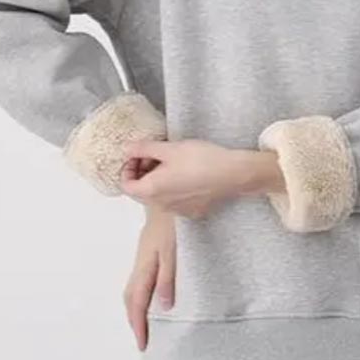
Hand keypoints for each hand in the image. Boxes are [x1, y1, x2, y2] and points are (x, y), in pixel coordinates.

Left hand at [119, 138, 285, 218]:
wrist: (234, 173)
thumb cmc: (203, 160)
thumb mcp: (169, 148)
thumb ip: (144, 148)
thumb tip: (127, 148)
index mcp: (151, 190)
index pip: (125, 185)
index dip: (127, 168)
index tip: (138, 155)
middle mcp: (162, 205)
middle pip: (141, 192)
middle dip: (142, 173)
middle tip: (155, 155)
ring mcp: (178, 210)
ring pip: (158, 196)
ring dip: (157, 180)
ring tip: (172, 162)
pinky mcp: (193, 210)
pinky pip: (174, 200)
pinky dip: (173, 188)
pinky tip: (187, 174)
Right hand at [123, 205, 175, 350]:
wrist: (168, 193)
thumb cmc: (174, 220)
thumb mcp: (175, 250)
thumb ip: (168, 278)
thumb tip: (163, 307)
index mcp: (146, 264)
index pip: (137, 300)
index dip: (139, 324)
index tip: (143, 343)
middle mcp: (142, 260)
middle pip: (132, 295)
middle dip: (135, 318)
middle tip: (144, 338)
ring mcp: (145, 253)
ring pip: (135, 285)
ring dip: (138, 305)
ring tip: (147, 322)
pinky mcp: (151, 247)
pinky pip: (142, 276)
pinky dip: (144, 291)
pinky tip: (153, 294)